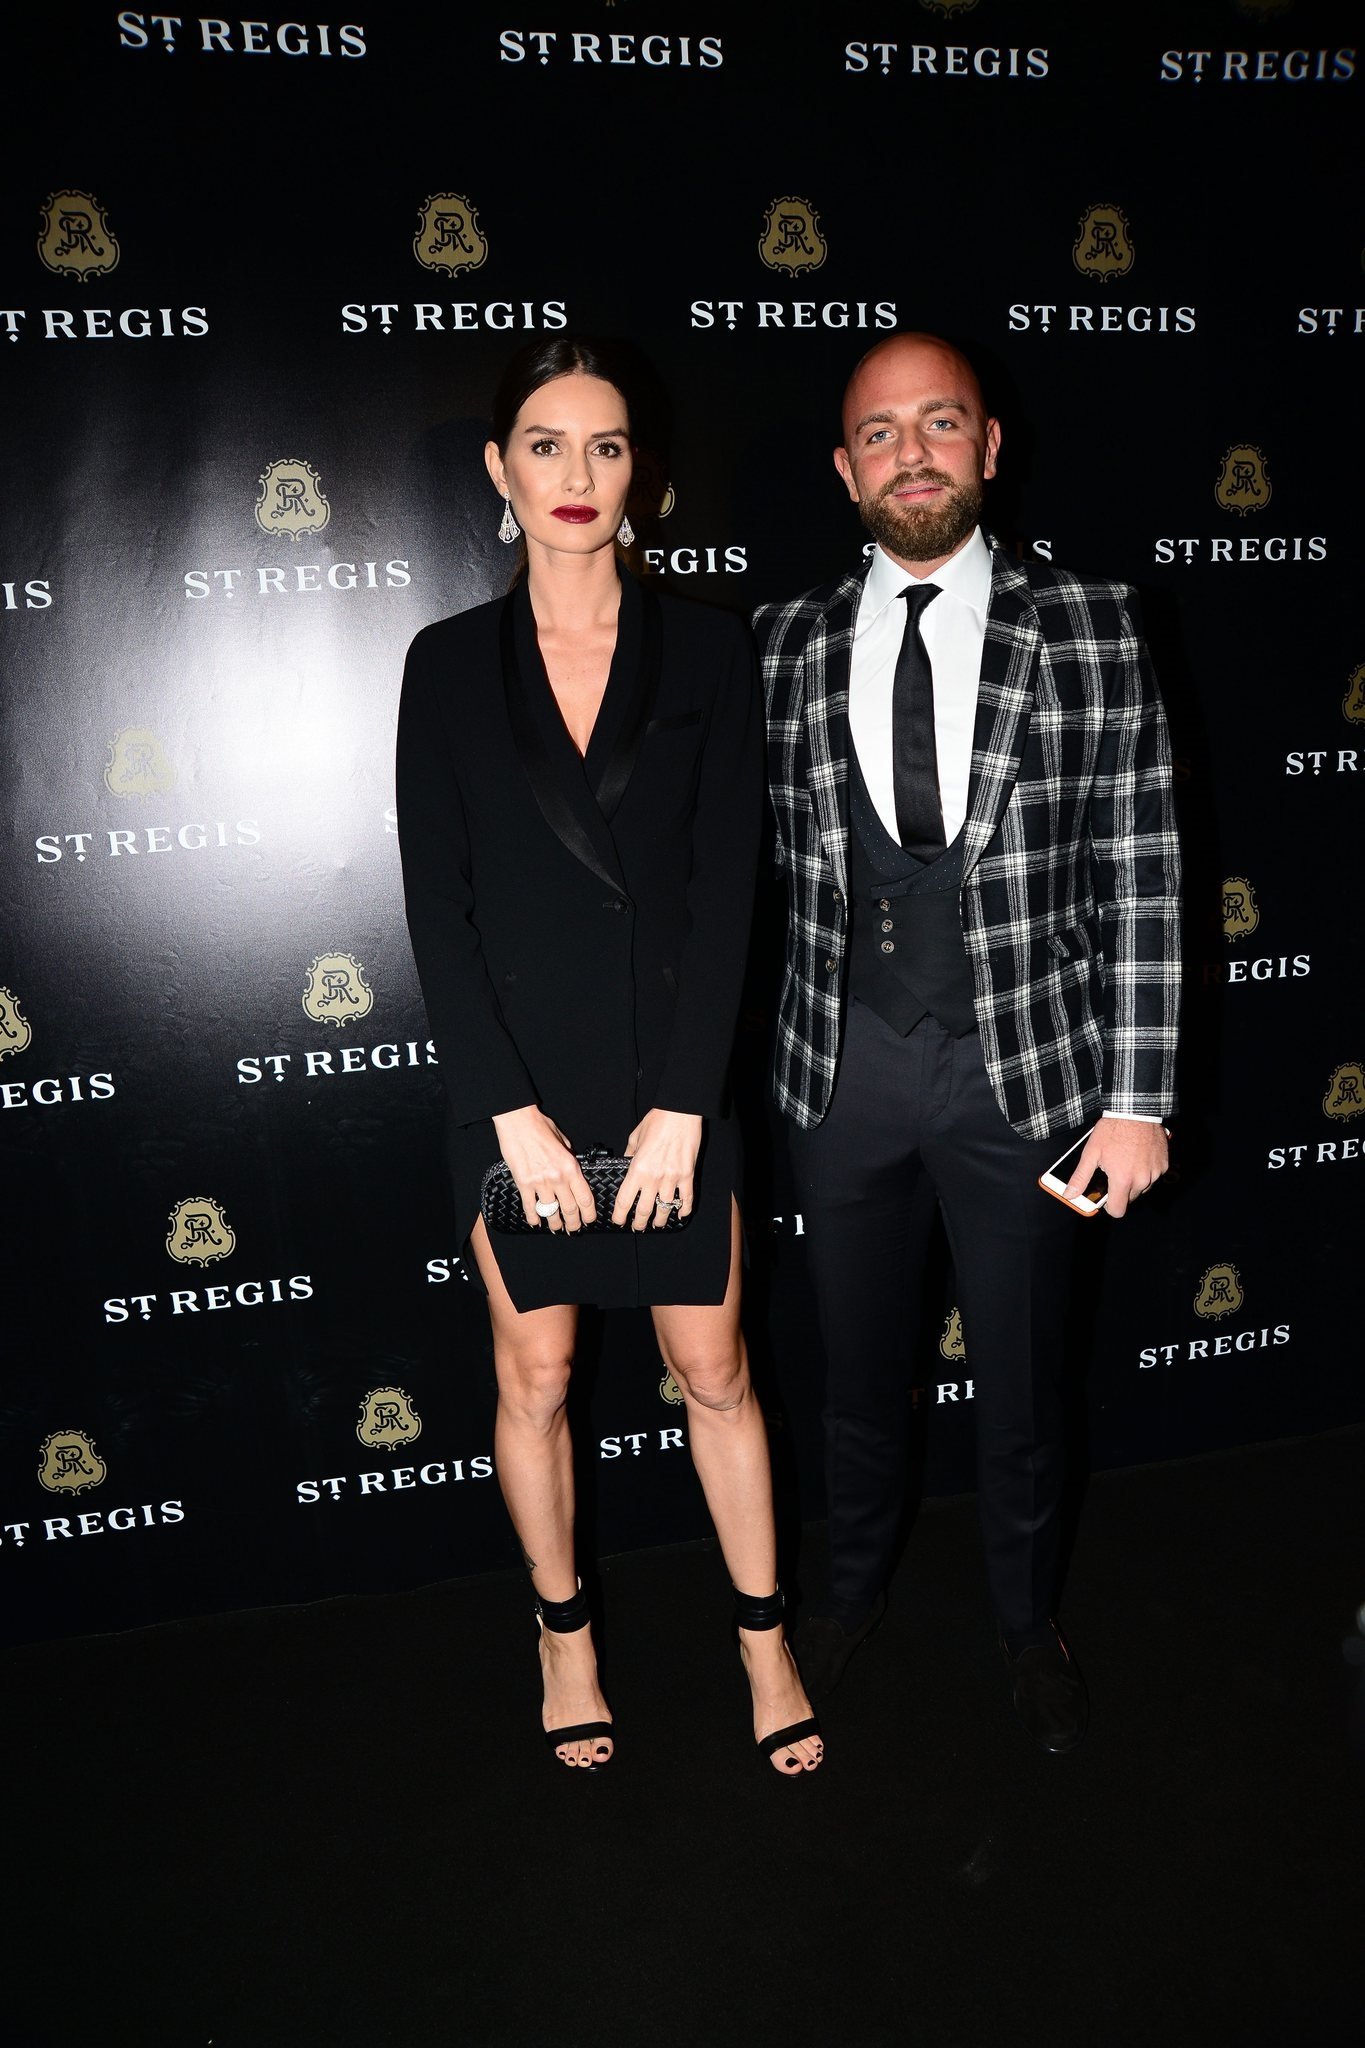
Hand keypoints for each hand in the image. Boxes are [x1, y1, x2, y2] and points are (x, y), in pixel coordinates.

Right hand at [491, 1105, 596, 1233]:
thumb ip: (570, 1158)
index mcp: (571, 1167)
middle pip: (570, 1209)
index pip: (585, 1198)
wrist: (518, 1121)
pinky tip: (535, 1222)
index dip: (589, 1214)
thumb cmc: (540, 1126)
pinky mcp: (523, 1183)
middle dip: (573, 1223)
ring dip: (554, 1223)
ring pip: (550, 1212)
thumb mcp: (564, 1141)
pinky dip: (533, 1217)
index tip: (589, 1220)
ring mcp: (540, 1182)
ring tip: (556, 1227)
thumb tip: (573, 1170)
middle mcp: (558, 1177)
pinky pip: (530, 1206)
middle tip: (573, 1229)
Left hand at [611, 1109, 702, 1231]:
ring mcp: (672, 1178)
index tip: (619, 1220)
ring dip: (660, 1219)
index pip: (625, 1200)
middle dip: (640, 1223)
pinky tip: (680, 1215)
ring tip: (657, 1224)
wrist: (680, 1113)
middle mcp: (653, 1178)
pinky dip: (684, 1210)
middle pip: (644, 1210)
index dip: (620, 1215)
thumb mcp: (635, 1138)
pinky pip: (686, 1199)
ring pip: (665, 1208)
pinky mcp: (688, 1175)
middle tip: (638, 1227)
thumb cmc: (657, 1121)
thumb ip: (630, 1155)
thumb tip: (627, 1163)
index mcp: (637, 1169)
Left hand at [1065, 1119, 1169, 1219]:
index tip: (1107, 1198)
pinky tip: (1138, 1157)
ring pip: (1143, 1187)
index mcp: (1123, 1180)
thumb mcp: (1091, 1153)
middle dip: (1121, 1190)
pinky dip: (1146, 1171)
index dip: (1110, 1207)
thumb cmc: (1113, 1130)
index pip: (1118, 1210)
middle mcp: (1142, 1180)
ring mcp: (1155, 1173)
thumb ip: (1081, 1177)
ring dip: (1135, 1180)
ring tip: (1126, 1161)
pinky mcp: (1164, 1164)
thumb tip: (1070, 1194)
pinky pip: (1154, 1176)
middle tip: (1114, 1171)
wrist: (1135, 1111)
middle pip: (1130, 1198)